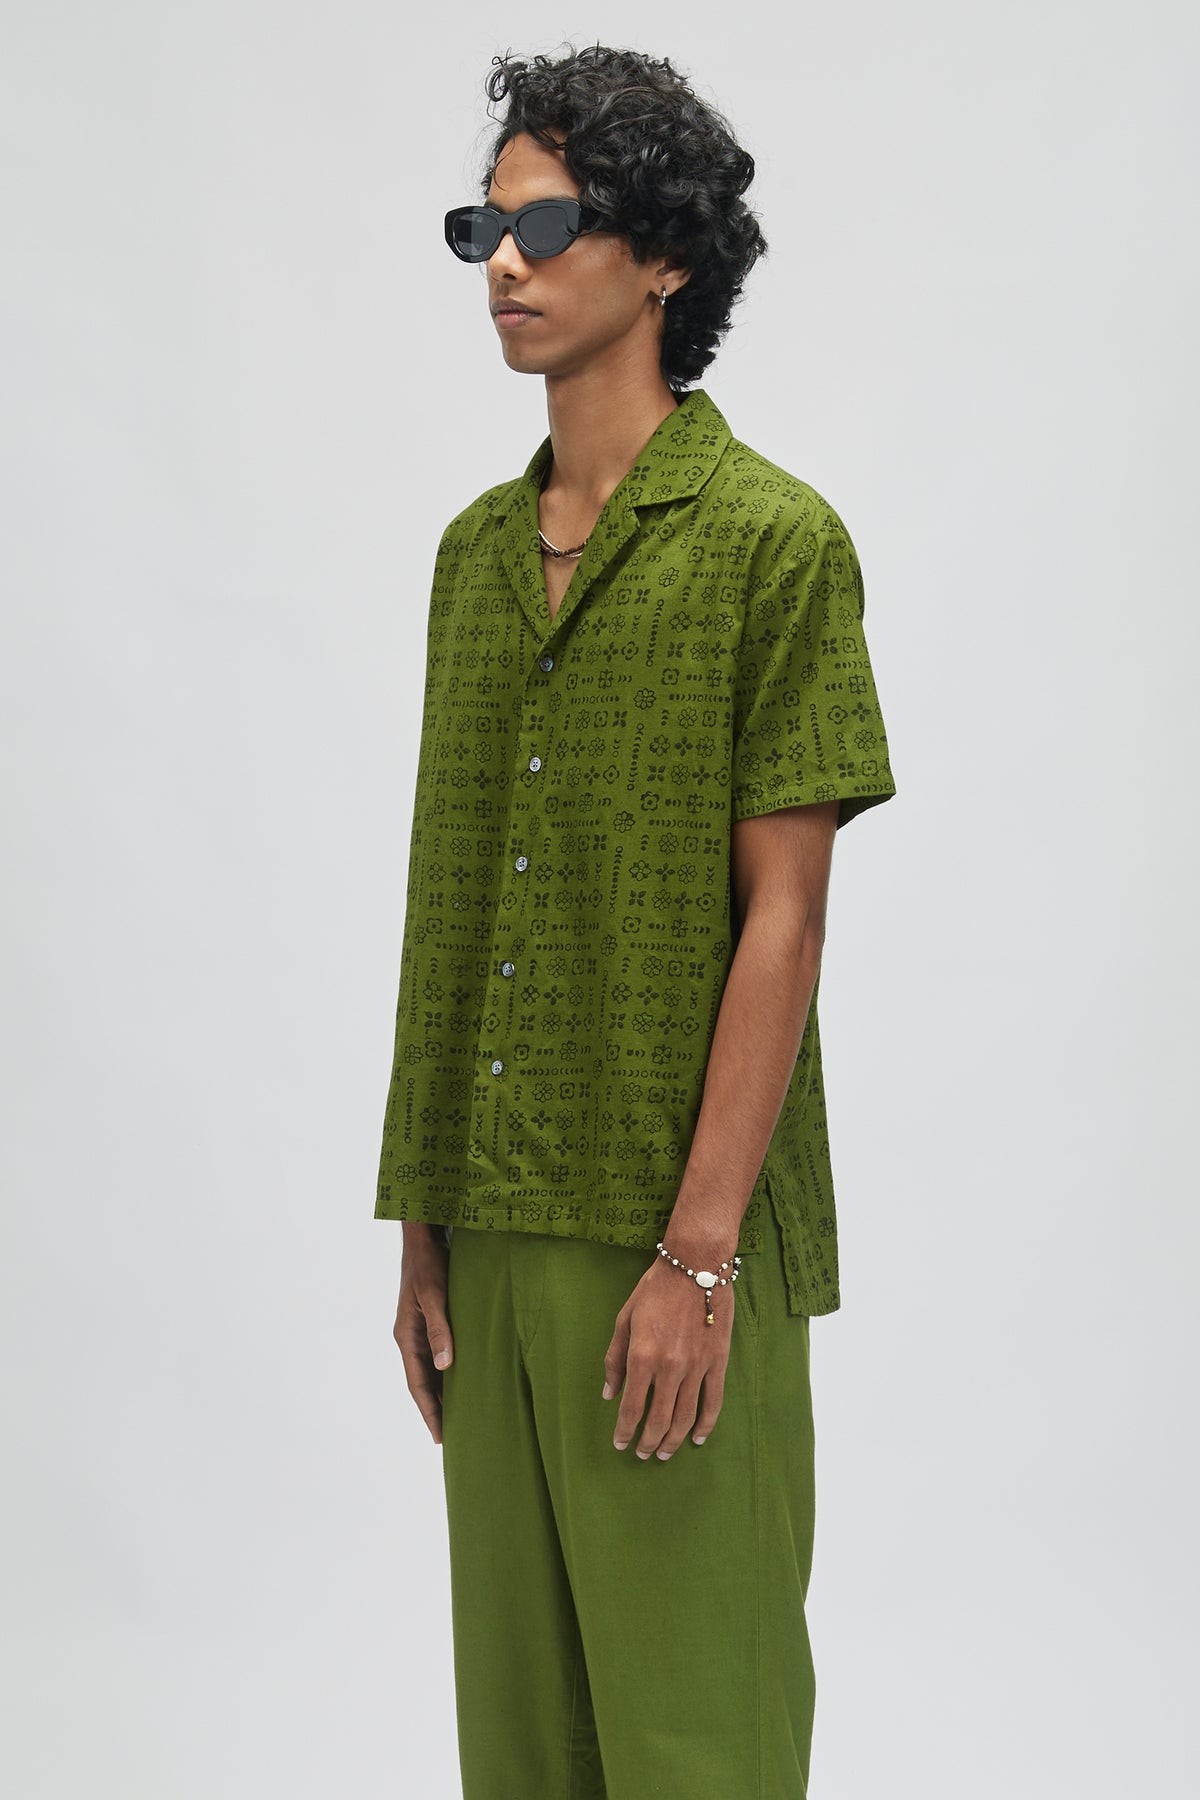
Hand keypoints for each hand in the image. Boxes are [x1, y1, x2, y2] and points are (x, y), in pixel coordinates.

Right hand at [393, 1223, 453, 1444]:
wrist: (424, 1236)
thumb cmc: (428, 1263)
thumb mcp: (434, 1295)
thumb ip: (439, 1329)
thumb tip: (445, 1366)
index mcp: (406, 1336)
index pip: (417, 1383)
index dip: (429, 1411)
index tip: (440, 1436)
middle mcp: (410, 1337)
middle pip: (423, 1381)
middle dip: (436, 1409)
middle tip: (453, 1436)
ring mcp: (420, 1329)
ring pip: (431, 1370)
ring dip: (443, 1392)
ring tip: (461, 1415)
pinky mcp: (431, 1320)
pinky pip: (439, 1354)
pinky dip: (449, 1371)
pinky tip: (464, 1379)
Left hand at [602, 1256, 734, 1459]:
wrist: (696, 1265)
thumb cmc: (655, 1289)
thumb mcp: (624, 1320)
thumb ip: (615, 1359)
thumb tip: (609, 1393)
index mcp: (642, 1357)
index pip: (632, 1407)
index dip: (625, 1431)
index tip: (620, 1444)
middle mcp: (670, 1367)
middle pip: (659, 1420)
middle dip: (648, 1442)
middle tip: (642, 1454)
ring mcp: (697, 1366)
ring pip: (685, 1417)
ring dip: (673, 1440)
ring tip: (664, 1453)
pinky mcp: (718, 1361)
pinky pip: (713, 1401)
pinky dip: (706, 1424)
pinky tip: (698, 1438)